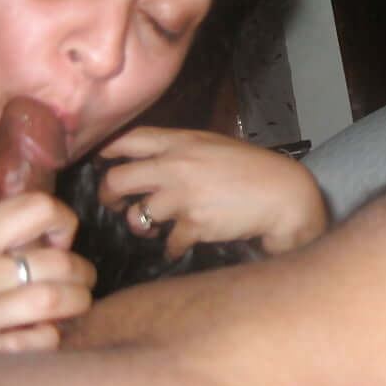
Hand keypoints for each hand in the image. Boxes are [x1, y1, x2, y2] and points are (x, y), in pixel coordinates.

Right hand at [0, 192, 95, 354]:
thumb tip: (41, 234)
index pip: (33, 208)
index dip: (61, 219)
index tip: (59, 237)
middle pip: (55, 261)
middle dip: (81, 270)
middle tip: (79, 278)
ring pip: (53, 300)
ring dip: (74, 302)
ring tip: (71, 304)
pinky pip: (35, 342)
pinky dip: (48, 337)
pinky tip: (38, 334)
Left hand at [99, 127, 327, 259]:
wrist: (284, 195)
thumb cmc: (253, 169)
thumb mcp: (215, 145)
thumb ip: (182, 150)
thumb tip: (151, 161)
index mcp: (182, 141)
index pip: (127, 139)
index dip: (107, 151)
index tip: (102, 162)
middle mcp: (176, 165)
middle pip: (116, 180)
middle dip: (109, 196)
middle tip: (116, 203)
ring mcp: (183, 196)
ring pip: (137, 216)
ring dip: (142, 225)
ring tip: (154, 227)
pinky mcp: (194, 224)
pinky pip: (167, 242)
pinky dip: (172, 246)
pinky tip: (183, 242)